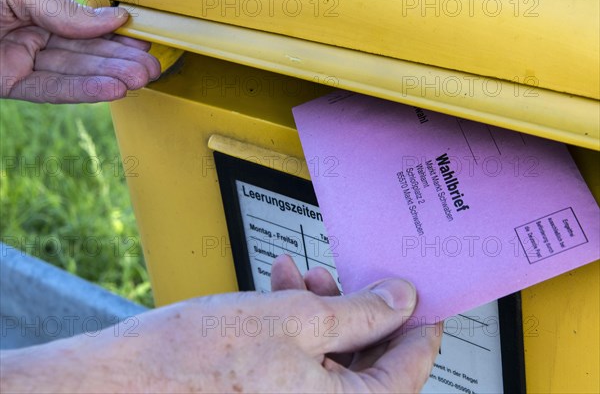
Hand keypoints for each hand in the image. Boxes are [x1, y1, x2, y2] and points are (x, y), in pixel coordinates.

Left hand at [0, 0, 159, 102]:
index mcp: (34, 8)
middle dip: (121, 62)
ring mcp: (20, 61)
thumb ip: (62, 7)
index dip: (114, 36)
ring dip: (110, 78)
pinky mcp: (7, 84)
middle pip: (84, 52)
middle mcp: (29, 34)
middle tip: (150, 68)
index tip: (140, 42)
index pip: (83, 26)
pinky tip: (112, 89)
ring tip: (140, 80)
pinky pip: (49, 89)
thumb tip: (111, 18)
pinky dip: (82, 91)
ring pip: (73, 72)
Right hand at [1, 256, 440, 392]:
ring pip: (330, 357)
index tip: (420, 295)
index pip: (410, 365)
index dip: (417, 321)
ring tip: (304, 277)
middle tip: (351, 277)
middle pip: (369, 361)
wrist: (123, 384)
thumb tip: (401, 300)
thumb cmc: (198, 361)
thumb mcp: (296, 320)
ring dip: (322, 311)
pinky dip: (295, 326)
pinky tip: (279, 291)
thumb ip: (360, 311)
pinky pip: (299, 363)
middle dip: (359, 309)